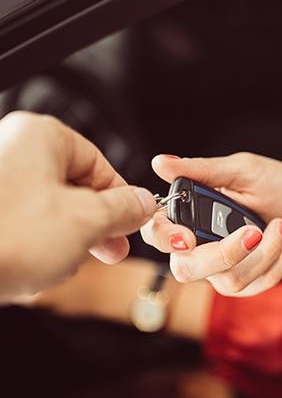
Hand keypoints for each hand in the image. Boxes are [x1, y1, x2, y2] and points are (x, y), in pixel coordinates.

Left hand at [0, 111, 156, 299]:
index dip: (122, 198)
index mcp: (40, 137)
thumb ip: (125, 208)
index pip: (99, 163)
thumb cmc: (4, 236)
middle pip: (74, 189)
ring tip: (57, 264)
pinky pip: (21, 228)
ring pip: (49, 213)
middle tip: (109, 250)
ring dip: (63, 244)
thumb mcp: (87, 221)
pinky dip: (33, 250)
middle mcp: (11, 151)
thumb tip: (142, 203)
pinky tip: (31, 270)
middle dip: (92, 227)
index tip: (133, 222)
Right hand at [141, 153, 281, 296]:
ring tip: (277, 224)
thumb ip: (201, 170)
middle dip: (222, 254)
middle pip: (186, 269)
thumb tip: (161, 162)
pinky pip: (255, 282)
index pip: (157, 233)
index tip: (188, 236)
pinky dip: (275, 256)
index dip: (164, 238)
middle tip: (252, 232)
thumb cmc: (273, 184)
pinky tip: (280, 237)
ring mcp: (221, 268)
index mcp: (189, 214)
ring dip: (262, 250)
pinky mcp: (246, 283)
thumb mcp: (240, 169)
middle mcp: (198, 245)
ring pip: (227, 279)